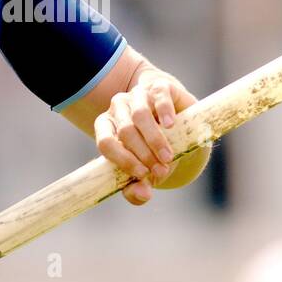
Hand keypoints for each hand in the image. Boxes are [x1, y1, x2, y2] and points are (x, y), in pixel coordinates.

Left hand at [94, 68, 197, 205]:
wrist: (176, 121)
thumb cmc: (154, 149)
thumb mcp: (146, 171)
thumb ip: (138, 188)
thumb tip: (143, 194)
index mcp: (107, 127)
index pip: (105, 143)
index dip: (123, 160)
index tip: (142, 174)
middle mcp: (118, 108)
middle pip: (125, 131)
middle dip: (144, 154)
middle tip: (161, 170)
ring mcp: (137, 94)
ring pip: (139, 115)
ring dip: (154, 140)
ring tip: (168, 157)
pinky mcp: (158, 86)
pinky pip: (158, 95)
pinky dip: (164, 111)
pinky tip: (170, 125)